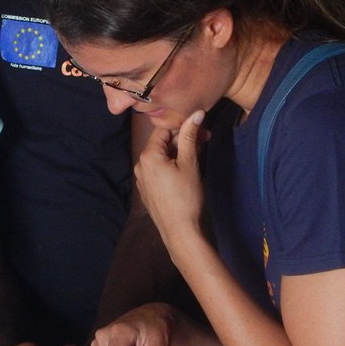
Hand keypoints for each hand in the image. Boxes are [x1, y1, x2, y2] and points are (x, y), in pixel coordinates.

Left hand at [134, 111, 206, 243]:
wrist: (180, 231)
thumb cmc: (186, 196)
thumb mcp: (189, 164)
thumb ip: (190, 137)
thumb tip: (196, 113)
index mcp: (148, 156)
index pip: (163, 130)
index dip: (183, 126)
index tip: (201, 129)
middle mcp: (140, 165)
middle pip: (162, 143)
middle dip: (182, 140)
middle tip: (204, 140)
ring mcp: (141, 179)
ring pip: (161, 157)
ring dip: (178, 152)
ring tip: (197, 155)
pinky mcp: (147, 190)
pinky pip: (158, 170)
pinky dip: (171, 165)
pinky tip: (186, 170)